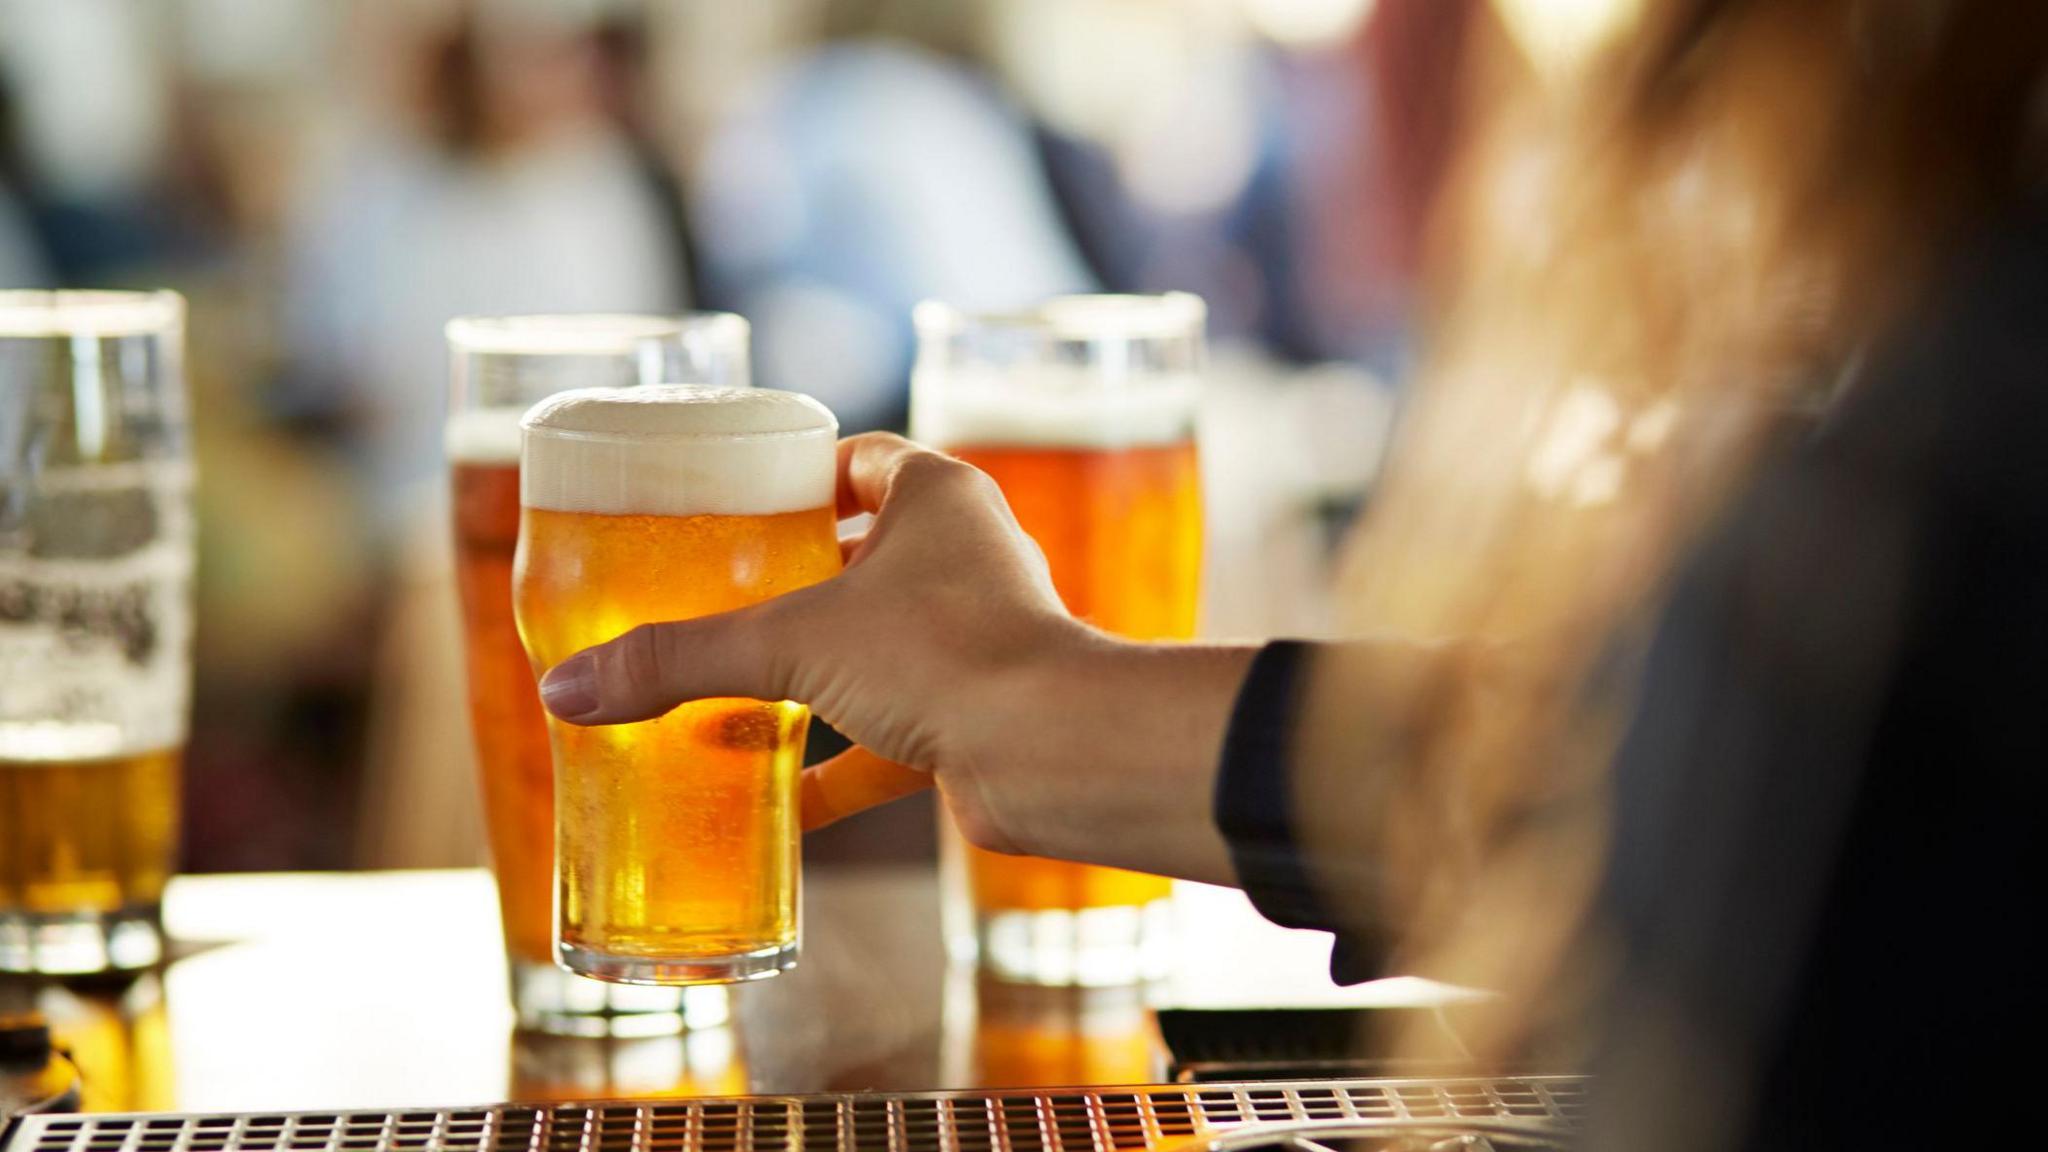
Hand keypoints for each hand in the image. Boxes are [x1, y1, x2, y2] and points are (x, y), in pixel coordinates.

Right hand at [537, 432, 1252, 881]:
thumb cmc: (945, 655)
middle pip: (863, 555)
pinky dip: (837, 767)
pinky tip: (777, 803)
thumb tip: (568, 690)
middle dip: (793, 584)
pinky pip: (893, 735)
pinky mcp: (978, 716)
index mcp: (935, 497)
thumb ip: (681, 659)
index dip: (798, 475)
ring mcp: (977, 639)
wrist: (1054, 753)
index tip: (735, 504)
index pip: (858, 460)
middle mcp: (965, 557)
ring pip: (877, 648)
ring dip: (812, 677)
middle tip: (713, 602)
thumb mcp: (791, 644)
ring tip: (729, 695)